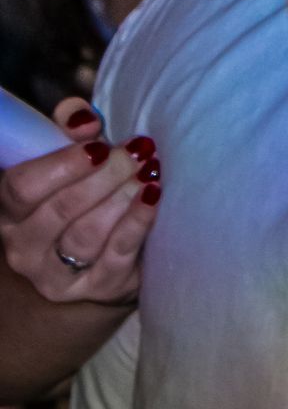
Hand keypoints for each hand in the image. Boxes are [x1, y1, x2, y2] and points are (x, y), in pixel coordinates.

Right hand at [1, 100, 155, 305]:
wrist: (101, 251)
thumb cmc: (80, 193)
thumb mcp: (67, 159)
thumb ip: (68, 130)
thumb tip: (84, 118)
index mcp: (10, 211)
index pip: (22, 188)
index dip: (61, 164)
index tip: (98, 144)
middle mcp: (24, 247)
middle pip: (60, 210)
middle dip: (103, 176)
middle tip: (136, 152)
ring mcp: (56, 275)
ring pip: (87, 234)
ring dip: (121, 198)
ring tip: (147, 171)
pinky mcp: (96, 289)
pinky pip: (117, 255)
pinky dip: (138, 222)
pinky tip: (153, 197)